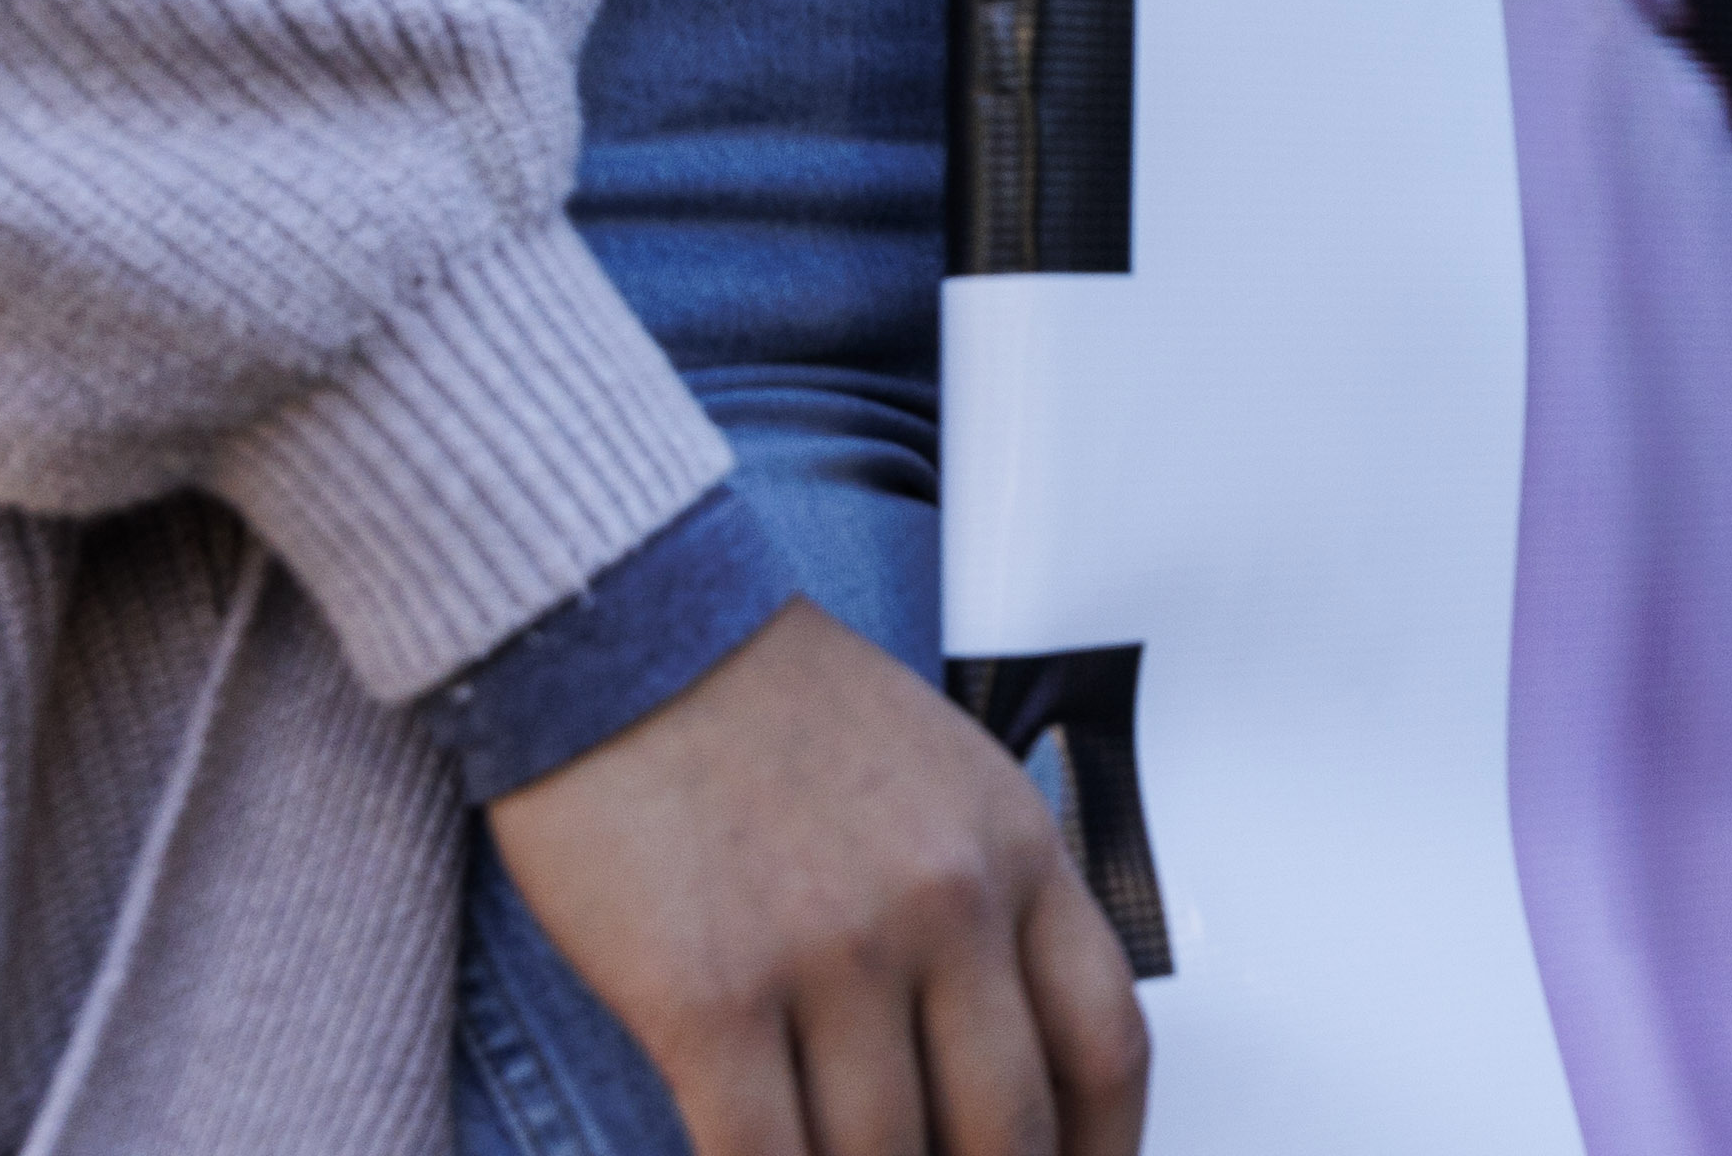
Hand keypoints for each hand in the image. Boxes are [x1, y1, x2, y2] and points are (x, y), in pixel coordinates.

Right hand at [487, 602, 1149, 1155]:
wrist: (624, 628)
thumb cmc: (774, 704)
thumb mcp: (944, 774)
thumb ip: (992, 901)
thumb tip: (1003, 1050)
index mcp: (1015, 848)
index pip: (1107, 1045)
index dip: (1101, 1150)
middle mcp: (944, 905)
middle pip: (1005, 1130)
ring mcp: (832, 954)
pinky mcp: (709, 996)